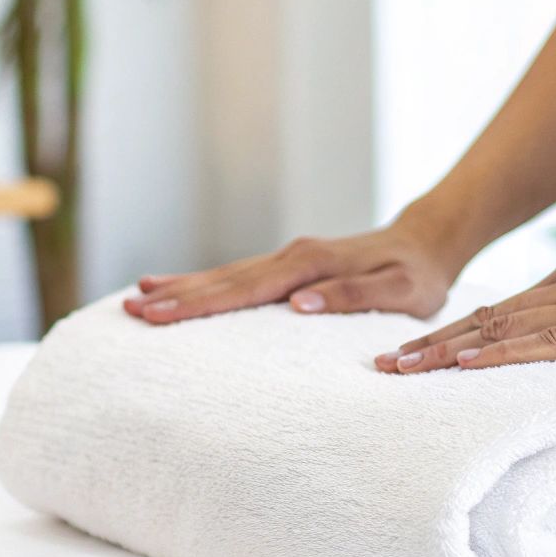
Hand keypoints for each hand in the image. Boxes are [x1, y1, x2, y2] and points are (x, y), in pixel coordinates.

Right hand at [125, 213, 468, 323]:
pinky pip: (237, 277)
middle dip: (175, 297)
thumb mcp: (400, 292)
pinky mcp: (287, 267)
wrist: (426, 243)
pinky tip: (174, 289)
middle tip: (129, 313)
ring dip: (181, 289)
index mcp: (312, 264)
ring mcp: (287, 259)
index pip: (245, 288)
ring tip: (135, 301)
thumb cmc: (417, 275)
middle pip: (223, 281)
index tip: (158, 314)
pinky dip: (203, 284)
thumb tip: (299, 304)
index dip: (199, 302)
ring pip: (224, 276)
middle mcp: (292, 257)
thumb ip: (353, 297)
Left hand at [376, 231, 555, 372]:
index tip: (414, 353)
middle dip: (432, 345)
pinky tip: (466, 365)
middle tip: (383, 366)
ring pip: (502, 331)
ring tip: (403, 369)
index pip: (502, 313)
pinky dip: (501, 355)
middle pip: (486, 321)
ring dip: (449, 352)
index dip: (455, 334)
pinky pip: (544, 344)